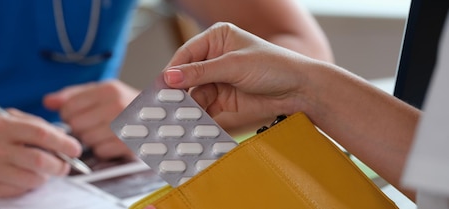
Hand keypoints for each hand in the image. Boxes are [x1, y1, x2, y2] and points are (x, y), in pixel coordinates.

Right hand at [0, 109, 81, 197]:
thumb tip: (61, 137)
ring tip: (43, 171)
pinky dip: (28, 184)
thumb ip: (31, 125)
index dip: (63, 143)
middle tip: (65, 165)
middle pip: (40, 161)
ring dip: (45, 177)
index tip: (76, 148)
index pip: (41, 134)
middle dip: (59, 165)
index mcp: (1, 127)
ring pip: (32, 179)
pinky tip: (24, 176)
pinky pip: (18, 190)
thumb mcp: (2, 119)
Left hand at [44, 80, 137, 159]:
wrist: (158, 117)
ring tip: (105, 131)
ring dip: (91, 139)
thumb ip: (71, 96)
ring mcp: (125, 125)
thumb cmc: (124, 104)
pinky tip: (112, 141)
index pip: (68, 108)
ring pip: (87, 140)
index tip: (79, 114)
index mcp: (109, 89)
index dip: (69, 114)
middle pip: (76, 125)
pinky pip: (101, 151)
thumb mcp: (99, 92)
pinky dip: (103, 149)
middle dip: (81, 127)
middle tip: (94, 124)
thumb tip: (47, 102)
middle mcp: (118, 105)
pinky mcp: (129, 144)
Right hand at [163, 22, 325, 122]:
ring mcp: (219, 78)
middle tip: (164, 105)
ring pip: (194, 94)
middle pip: (187, 75)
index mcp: (217, 38)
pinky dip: (198, 116)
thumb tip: (169, 77)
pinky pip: (204, 107)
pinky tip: (192, 123)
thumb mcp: (233, 66)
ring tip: (177, 118)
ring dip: (187, 107)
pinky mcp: (224, 98)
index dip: (173, 71)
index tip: (161, 87)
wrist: (300, 91)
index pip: (186, 54)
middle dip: (178, 91)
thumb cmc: (274, 66)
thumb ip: (200, 73)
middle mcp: (215, 57)